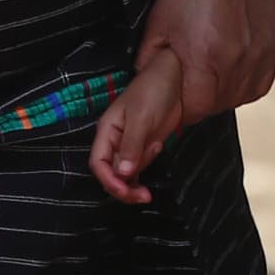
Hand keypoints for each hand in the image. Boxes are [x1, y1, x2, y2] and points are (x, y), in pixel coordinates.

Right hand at [87, 58, 188, 205]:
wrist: (176, 77)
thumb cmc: (153, 90)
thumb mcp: (141, 117)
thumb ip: (132, 145)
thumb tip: (124, 173)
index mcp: (107, 131)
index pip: (98, 163)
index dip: (109, 180)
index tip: (126, 191)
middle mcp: (115, 141)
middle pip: (111, 173)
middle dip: (124, 188)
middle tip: (143, 197)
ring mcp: (130, 145)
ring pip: (126, 174)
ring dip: (136, 183)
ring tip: (150, 185)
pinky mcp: (145, 146)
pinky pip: (140, 167)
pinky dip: (146, 172)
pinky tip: (158, 153)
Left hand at [136, 0, 274, 125]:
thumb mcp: (158, 25)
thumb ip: (149, 62)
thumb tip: (143, 88)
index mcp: (204, 59)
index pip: (195, 109)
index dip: (182, 111)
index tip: (175, 104)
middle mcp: (234, 63)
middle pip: (217, 107)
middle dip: (200, 103)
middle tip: (188, 89)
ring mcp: (256, 59)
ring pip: (237, 98)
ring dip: (221, 96)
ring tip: (208, 79)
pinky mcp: (270, 54)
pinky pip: (256, 87)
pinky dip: (242, 86)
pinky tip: (230, 73)